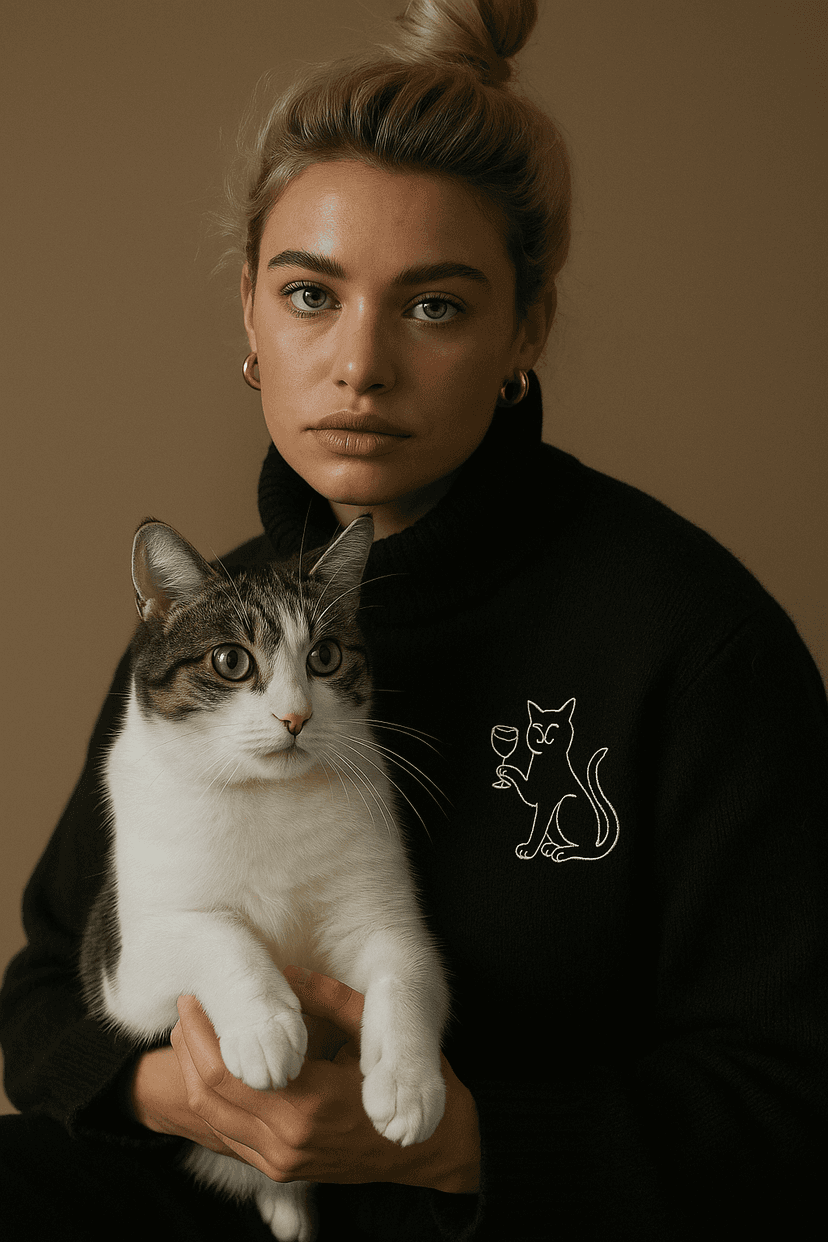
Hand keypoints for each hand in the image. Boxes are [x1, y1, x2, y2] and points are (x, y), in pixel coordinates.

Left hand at [171, 968, 479, 1193]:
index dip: (206, 1030)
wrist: (431, 1150)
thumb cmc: (410, 1080)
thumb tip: (287, 969)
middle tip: (187, 1005)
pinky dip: (213, 1096)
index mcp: (309, 1105)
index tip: (198, 994)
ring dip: (194, 1070)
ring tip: (193, 1027)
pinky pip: (229, 1132)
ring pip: (212, 1116)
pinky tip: (214, 1061)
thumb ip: (330, 998)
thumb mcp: (375, 1028)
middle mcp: (288, 1141)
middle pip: (210, 1092)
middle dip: (190, 1045)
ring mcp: (282, 1160)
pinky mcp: (281, 1167)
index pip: (231, 1069)